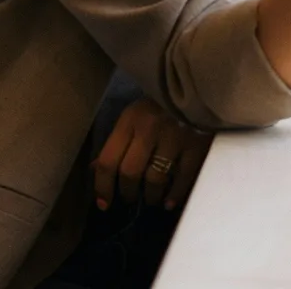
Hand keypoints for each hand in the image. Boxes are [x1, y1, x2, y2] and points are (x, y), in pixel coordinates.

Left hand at [92, 96, 212, 212]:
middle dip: (127, 192)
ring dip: (151, 196)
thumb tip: (94, 169)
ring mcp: (174, 137)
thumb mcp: (134, 116)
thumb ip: (117, 142)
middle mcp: (150, 128)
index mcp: (130, 119)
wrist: (196, 87)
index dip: (103, 186)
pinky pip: (182, 179)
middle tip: (130, 197)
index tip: (104, 203)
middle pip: (130, 173)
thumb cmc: (160, 105)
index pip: (108, 159)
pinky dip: (174, 195)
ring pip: (155, 180)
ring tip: (151, 198)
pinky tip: (169, 202)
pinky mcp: (196, 145)